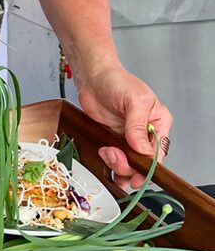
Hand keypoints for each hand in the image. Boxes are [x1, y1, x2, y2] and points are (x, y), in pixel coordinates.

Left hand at [76, 62, 171, 192]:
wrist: (91, 76)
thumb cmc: (116, 80)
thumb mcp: (134, 100)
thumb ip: (138, 126)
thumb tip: (143, 149)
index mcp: (158, 123)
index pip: (159, 152)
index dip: (150, 167)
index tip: (138, 174)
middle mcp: (145, 133)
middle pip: (144, 163)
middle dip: (130, 166)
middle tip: (115, 157)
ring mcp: (128, 138)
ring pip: (129, 165)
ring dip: (118, 165)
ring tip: (107, 152)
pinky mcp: (113, 139)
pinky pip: (115, 159)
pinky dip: (109, 163)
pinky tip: (104, 154)